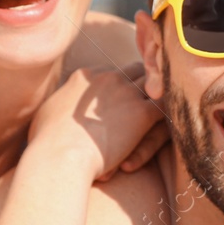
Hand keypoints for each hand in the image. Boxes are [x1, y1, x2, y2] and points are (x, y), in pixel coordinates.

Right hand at [29, 66, 166, 179]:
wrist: (59, 154)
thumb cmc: (46, 143)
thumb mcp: (46, 115)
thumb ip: (58, 106)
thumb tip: (54, 111)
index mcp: (85, 77)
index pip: (111, 72)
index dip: (121, 83)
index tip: (126, 96)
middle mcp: (108, 78)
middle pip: (136, 70)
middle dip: (145, 81)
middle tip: (154, 93)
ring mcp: (127, 93)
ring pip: (155, 82)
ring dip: (161, 93)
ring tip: (170, 102)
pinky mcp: (142, 113)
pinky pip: (166, 104)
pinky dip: (172, 109)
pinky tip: (178, 118)